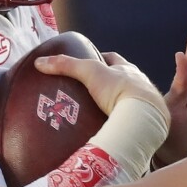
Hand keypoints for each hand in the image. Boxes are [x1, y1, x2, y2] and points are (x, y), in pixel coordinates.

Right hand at [35, 52, 167, 122]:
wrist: (145, 116)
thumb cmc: (120, 89)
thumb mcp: (90, 72)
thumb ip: (66, 66)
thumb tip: (39, 62)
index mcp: (128, 69)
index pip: (113, 59)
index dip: (100, 59)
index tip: (88, 63)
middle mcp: (140, 84)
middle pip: (123, 79)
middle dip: (109, 82)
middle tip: (91, 90)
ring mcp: (146, 104)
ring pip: (129, 99)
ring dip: (118, 103)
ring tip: (100, 111)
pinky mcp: (146, 123)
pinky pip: (133, 120)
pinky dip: (123, 121)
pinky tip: (113, 128)